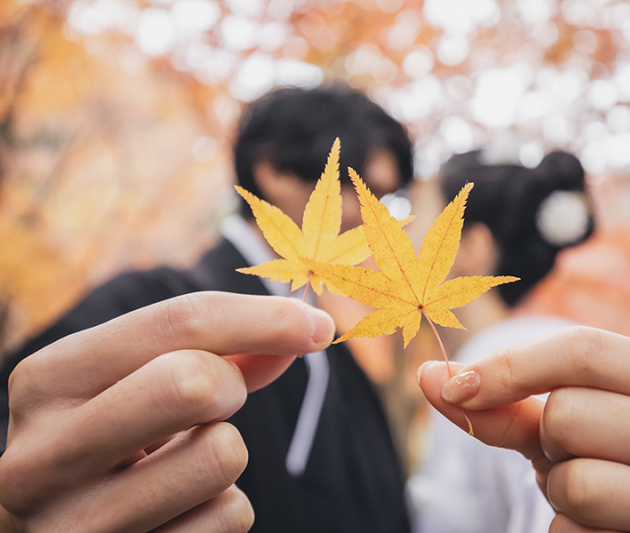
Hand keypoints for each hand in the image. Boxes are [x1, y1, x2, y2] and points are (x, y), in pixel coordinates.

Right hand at [0, 292, 334, 532]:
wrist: (49, 528)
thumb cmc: (108, 438)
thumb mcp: (137, 382)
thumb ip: (218, 350)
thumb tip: (307, 328)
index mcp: (48, 379)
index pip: (178, 323)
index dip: (263, 317)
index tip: (316, 325)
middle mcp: (43, 454)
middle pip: (196, 382)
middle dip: (231, 385)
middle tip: (217, 401)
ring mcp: (73, 525)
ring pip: (222, 455)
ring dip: (225, 453)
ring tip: (179, 464)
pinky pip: (227, 517)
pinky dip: (219, 508)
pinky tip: (174, 511)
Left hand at [417, 326, 629, 532]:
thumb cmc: (605, 464)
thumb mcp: (559, 427)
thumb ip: (502, 401)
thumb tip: (430, 376)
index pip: (583, 350)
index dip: (508, 367)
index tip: (453, 388)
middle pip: (570, 415)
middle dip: (548, 443)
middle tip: (572, 459)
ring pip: (578, 482)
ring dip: (559, 494)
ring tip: (590, 497)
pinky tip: (603, 531)